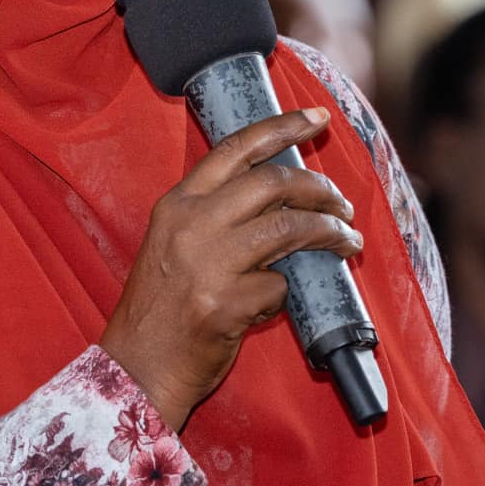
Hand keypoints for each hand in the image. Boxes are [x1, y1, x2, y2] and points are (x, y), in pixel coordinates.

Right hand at [101, 107, 362, 431]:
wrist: (136, 366)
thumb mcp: (173, 243)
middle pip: (273, 183)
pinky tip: (278, 301)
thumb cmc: (161, 308)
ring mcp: (207, 265)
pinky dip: (288, 291)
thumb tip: (281, 194)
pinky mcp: (225, 305)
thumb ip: (215, 215)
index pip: (236, 148)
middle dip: (320, 188)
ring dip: (329, 233)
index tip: (318, 118)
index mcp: (178, 204)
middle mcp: (191, 226)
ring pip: (288, 228)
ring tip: (348, 241)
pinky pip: (280, 285)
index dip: (283, 126)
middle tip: (341, 204)